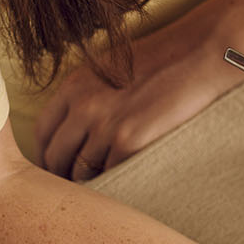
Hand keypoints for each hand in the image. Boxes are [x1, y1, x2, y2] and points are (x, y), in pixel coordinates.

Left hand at [34, 11, 243, 180]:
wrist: (200, 55)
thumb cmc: (164, 61)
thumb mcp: (110, 69)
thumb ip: (87, 95)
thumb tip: (76, 129)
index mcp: (74, 85)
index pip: (43, 131)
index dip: (47, 154)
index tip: (58, 166)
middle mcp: (83, 105)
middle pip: (56, 156)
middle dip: (63, 175)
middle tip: (76, 188)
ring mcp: (105, 125)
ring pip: (82, 172)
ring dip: (91, 183)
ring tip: (104, 188)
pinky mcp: (130, 141)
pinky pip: (111, 174)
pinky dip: (117, 181)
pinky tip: (126, 180)